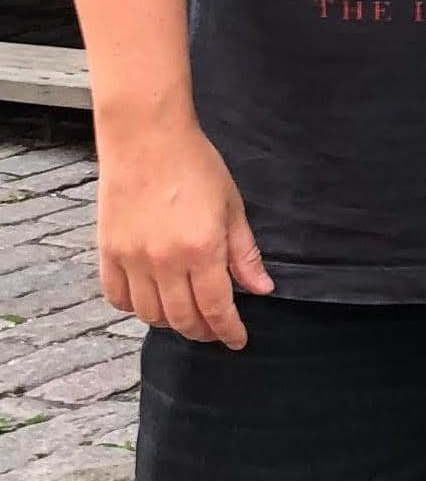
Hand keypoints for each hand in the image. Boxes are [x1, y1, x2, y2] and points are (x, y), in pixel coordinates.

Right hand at [97, 120, 272, 349]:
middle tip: (216, 332)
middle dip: (203, 331)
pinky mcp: (108, 253)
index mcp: (201, 250)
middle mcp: (164, 262)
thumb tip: (262, 289)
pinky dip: (136, 308)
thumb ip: (245, 253)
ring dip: (171, 322)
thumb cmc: (196, 166)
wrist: (147, 140)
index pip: (217, 307)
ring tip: (188, 317)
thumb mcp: (232, 206)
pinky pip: (118, 298)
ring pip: (150, 314)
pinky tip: (152, 301)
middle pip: (183, 318)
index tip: (238, 340)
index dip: (229, 330)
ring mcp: (132, 260)